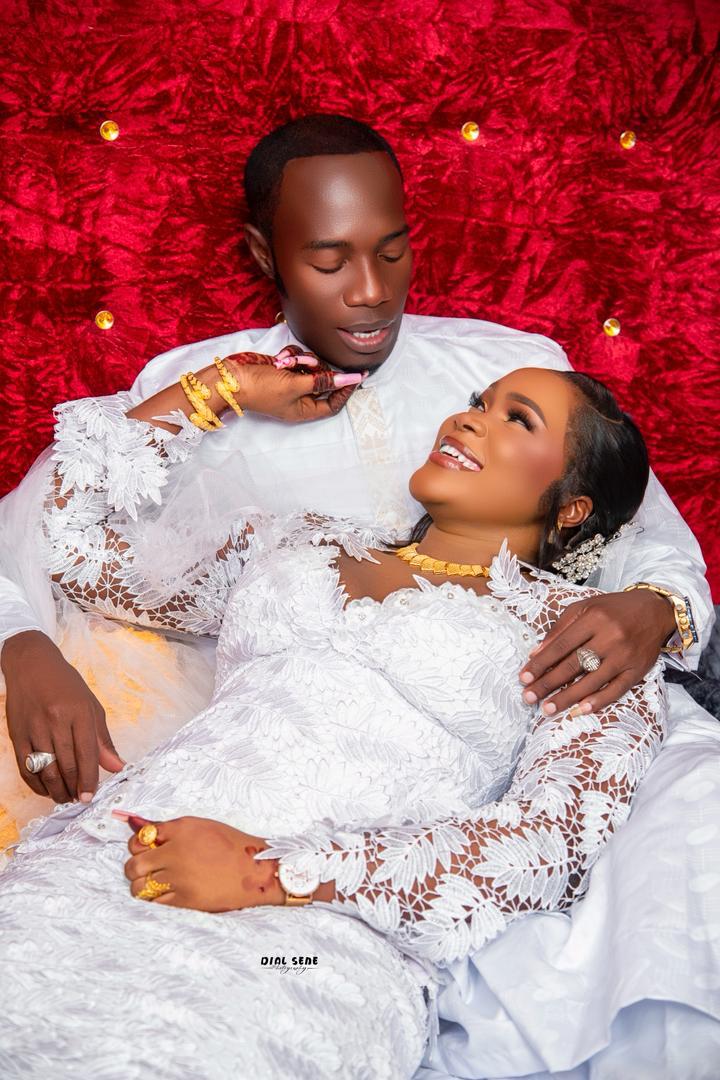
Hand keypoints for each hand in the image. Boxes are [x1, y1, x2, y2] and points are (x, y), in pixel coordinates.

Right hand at [1, 630, 124, 803]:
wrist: (31, 665)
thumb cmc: (65, 684)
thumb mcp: (90, 705)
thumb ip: (102, 739)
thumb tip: (117, 766)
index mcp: (78, 712)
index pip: (87, 753)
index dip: (89, 779)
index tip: (90, 796)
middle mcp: (55, 720)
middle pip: (66, 765)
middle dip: (74, 788)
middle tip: (79, 799)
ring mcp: (34, 728)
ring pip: (45, 770)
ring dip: (56, 789)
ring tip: (65, 797)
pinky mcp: (17, 735)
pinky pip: (26, 767)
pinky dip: (36, 784)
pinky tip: (46, 789)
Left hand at [122, 815, 285, 910]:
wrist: (255, 871)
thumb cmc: (232, 846)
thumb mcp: (202, 827)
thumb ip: (171, 829)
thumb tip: (136, 824)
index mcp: (182, 829)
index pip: (141, 836)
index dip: (139, 844)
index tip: (145, 848)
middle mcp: (177, 851)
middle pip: (135, 862)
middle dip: (136, 866)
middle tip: (145, 868)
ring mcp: (179, 877)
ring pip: (139, 885)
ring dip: (141, 884)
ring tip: (153, 883)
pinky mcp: (184, 898)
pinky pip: (154, 901)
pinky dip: (155, 898)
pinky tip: (165, 893)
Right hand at [225, 348, 364, 421]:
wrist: (232, 377)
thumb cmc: (261, 388)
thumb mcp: (295, 385)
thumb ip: (323, 381)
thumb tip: (349, 380)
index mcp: (304, 410)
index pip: (333, 404)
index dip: (346, 391)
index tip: (358, 375)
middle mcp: (299, 398)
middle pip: (324, 381)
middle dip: (318, 369)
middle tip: (307, 365)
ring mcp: (291, 383)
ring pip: (311, 367)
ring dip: (302, 360)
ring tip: (287, 362)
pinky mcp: (284, 369)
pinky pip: (298, 360)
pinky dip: (291, 357)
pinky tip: (280, 359)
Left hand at [518, 590, 675, 715]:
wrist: (655, 610)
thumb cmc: (613, 609)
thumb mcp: (584, 608)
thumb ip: (560, 629)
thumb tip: (536, 653)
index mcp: (593, 618)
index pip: (561, 645)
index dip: (541, 663)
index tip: (524, 677)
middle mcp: (610, 636)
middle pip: (573, 664)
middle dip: (548, 683)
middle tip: (529, 698)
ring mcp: (624, 655)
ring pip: (592, 680)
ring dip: (567, 697)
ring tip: (547, 709)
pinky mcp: (638, 670)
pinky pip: (616, 689)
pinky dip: (598, 701)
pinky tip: (580, 710)